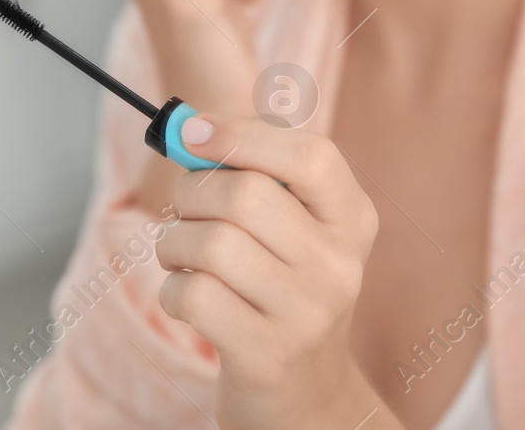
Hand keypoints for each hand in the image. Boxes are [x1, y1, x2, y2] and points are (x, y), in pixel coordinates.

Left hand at [155, 114, 393, 429]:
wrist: (304, 396)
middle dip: (191, 193)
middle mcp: (340, 265)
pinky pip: (193, 294)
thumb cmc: (281, 290)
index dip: (244, 134)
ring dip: (173, 244)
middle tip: (185, 212)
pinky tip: (188, 299)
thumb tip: (189, 128)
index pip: (312, 155)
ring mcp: (308, 314)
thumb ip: (251, 172)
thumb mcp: (292, 229)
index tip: (195, 132)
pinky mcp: (267, 355)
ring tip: (182, 259)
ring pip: (210, 243)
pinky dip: (172, 290)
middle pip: (244, 194)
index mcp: (353, 219)